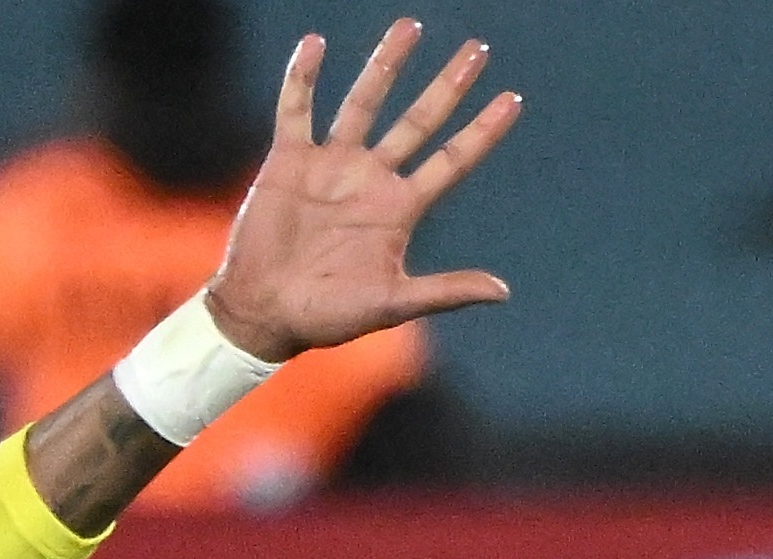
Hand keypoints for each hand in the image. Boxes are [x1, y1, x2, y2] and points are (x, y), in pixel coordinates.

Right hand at [206, 20, 520, 363]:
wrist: (260, 314)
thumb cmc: (324, 316)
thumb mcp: (390, 304)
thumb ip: (443, 291)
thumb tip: (502, 292)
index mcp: (397, 210)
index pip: (450, 161)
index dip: (481, 132)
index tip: (512, 100)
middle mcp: (368, 180)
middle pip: (418, 122)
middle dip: (447, 87)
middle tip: (478, 50)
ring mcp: (329, 167)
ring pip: (363, 103)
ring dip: (385, 65)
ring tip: (410, 26)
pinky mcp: (288, 163)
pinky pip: (297, 110)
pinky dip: (303, 78)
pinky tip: (314, 44)